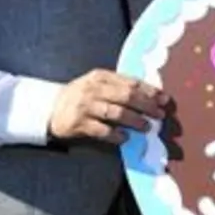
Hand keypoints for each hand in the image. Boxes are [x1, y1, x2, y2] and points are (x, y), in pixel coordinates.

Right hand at [47, 70, 167, 144]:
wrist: (50, 108)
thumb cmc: (81, 96)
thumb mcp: (97, 84)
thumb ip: (119, 86)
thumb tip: (151, 95)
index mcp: (101, 77)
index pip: (130, 82)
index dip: (149, 91)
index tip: (164, 99)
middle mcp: (93, 89)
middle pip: (126, 96)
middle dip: (146, 106)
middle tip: (159, 115)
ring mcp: (85, 106)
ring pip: (116, 113)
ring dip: (134, 120)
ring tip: (146, 127)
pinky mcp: (78, 123)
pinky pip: (102, 130)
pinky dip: (115, 135)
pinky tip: (125, 138)